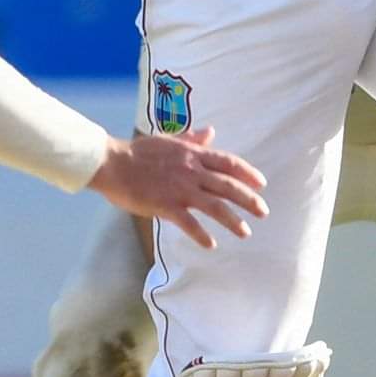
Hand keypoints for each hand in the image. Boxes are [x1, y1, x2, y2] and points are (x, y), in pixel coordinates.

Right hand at [86, 128, 267, 250]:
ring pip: (214, 206)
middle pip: (228, 186)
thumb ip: (191, 139)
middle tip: (263, 212)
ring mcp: (180, 189)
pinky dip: (201, 235)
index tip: (262, 184)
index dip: (248, 174)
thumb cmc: (138, 152)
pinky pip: (188, 223)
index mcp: (192, 155)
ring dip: (232, 220)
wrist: (112, 163)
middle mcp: (191, 171)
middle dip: (248, 200)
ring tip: (245, 232)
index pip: (228, 163)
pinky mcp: (166, 205)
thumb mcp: (168, 140)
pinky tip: (210, 244)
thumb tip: (211, 131)